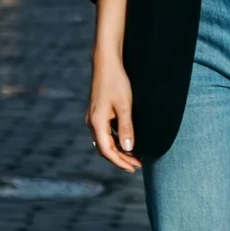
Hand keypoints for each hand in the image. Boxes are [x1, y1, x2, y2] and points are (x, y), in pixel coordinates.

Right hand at [85, 54, 141, 172]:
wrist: (106, 62)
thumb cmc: (116, 81)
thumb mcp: (124, 105)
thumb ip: (126, 127)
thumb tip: (129, 148)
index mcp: (97, 122)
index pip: (107, 151)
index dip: (120, 162)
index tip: (134, 168)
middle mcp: (92, 122)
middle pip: (104, 149)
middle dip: (120, 159)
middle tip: (137, 165)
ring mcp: (93, 117)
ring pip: (104, 141)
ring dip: (118, 151)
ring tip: (134, 156)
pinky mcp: (97, 112)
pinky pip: (104, 133)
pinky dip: (115, 140)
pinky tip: (127, 141)